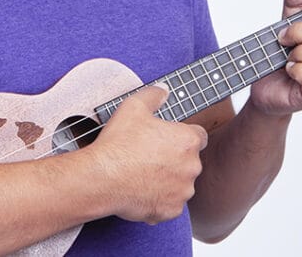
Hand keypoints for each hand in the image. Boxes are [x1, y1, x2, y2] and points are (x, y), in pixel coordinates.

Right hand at [87, 84, 207, 223]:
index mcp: (187, 141)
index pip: (198, 136)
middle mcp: (192, 167)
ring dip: (168, 180)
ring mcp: (182, 191)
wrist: (102, 178)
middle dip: (175, 159)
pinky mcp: (171, 211)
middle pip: (190, 161)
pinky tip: (141, 190)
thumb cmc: (119, 143)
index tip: (168, 139)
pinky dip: (159, 199)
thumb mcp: (134, 106)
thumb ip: (153, 95)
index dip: (183, 135)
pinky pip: (170, 204)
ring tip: (143, 174)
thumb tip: (163, 91)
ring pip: (181, 184)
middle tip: (150, 156)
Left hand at [248, 0, 301, 116]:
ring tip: (289, 58)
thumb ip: (295, 5)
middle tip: (284, 41)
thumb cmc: (280, 58)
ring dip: (297, 54)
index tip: (298, 25)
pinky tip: (290, 71)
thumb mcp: (288, 26)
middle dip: (300, 35)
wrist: (264, 86)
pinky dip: (296, 71)